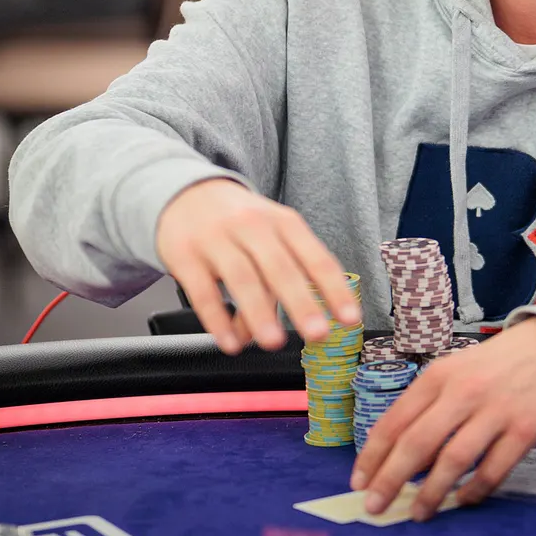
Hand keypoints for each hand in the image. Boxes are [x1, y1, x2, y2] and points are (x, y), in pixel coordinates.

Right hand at [156, 179, 359, 353]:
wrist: (185, 192)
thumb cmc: (239, 222)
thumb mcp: (269, 236)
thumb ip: (280, 283)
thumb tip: (280, 331)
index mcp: (283, 222)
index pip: (316, 257)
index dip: (335, 289)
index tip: (350, 317)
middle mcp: (252, 226)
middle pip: (280, 267)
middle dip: (302, 302)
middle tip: (319, 333)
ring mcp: (217, 239)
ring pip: (242, 278)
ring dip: (260, 313)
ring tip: (274, 342)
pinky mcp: (184, 255)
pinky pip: (203, 291)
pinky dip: (217, 320)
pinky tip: (230, 342)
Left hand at [350, 318, 535, 520]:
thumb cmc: (494, 366)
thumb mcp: (453, 372)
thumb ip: (426, 408)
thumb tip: (400, 458)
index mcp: (438, 376)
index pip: (395, 420)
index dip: (373, 455)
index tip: (360, 482)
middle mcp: (463, 392)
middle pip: (418, 443)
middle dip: (391, 479)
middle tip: (375, 506)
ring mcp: (496, 412)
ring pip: (454, 460)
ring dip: (431, 492)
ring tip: (418, 513)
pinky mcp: (524, 430)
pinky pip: (493, 470)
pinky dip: (473, 491)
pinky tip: (461, 501)